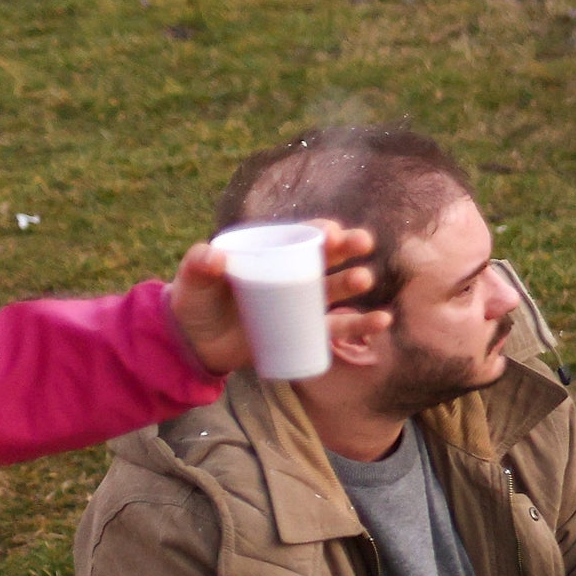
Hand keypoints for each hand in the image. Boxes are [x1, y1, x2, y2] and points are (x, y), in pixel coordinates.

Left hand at [165, 224, 377, 375]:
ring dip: (354, 284)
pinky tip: (382, 320)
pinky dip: (361, 325)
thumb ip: (198, 265)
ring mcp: (300, 304)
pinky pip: (339, 328)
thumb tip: (214, 257)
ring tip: (365, 280)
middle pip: (324, 259)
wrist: (197, 344)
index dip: (318, 231)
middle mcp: (290, 275)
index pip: (297, 238)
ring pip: (335, 291)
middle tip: (363, 243)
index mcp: (268, 254)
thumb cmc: (195, 304)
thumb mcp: (192, 281)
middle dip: (346, 249)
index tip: (332, 232)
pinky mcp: (307, 332)